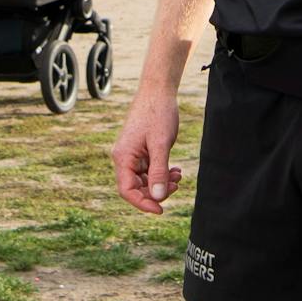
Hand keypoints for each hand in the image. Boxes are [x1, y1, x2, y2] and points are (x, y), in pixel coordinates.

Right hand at [112, 88, 183, 214]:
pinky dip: (162, 173)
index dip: (143, 204)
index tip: (161, 210)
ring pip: (144, 180)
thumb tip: (158, 198)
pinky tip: (175, 170)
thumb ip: (158, 172)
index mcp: (123, 156)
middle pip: (136, 187)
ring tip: (178, 176)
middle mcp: (124, 157)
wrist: (158, 90)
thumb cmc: (158, 113)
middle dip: (156, 191)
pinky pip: (149, 170)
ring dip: (161, 183)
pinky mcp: (141, 150)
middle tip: (176, 186)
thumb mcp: (161, 144)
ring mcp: (132, 154)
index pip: (127, 190)